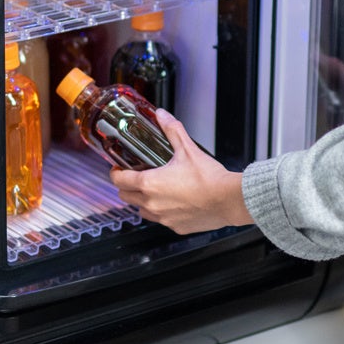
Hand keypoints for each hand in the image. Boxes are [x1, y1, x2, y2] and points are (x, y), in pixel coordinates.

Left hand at [109, 109, 252, 234]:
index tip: (117, 169)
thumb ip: (172, 130)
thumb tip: (162, 116)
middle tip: (134, 177)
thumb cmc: (209, 179)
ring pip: (141, 211)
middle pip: (125, 197)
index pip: (119, 181)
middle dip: (126, 187)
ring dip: (142, 201)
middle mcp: (152, 203)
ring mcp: (163, 218)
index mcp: (150, 184)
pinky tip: (173, 203)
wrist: (228, 200)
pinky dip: (162, 212)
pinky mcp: (176, 227)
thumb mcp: (188, 149)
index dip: (115, 173)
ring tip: (153, 191)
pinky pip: (161, 220)